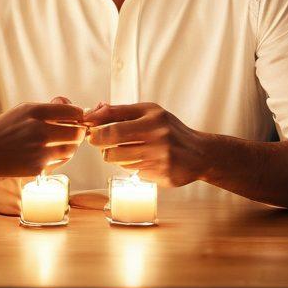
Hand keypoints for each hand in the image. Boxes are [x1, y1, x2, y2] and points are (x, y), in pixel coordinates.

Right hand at [0, 99, 85, 178]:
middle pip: (77, 133)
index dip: (78, 116)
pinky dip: (56, 159)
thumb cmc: (3, 129)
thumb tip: (73, 108)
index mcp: (36, 112)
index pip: (74, 112)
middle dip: (77, 133)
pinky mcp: (38, 167)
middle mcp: (40, 130)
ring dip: (69, 147)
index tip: (76, 120)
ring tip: (57, 144)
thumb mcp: (22, 110)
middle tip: (71, 134)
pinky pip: (59, 162)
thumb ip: (48, 108)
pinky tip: (44, 155)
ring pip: (71, 149)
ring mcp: (40, 150)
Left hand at [83, 102, 209, 187]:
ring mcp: (161, 159)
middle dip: (99, 143)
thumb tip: (91, 111)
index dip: (95, 129)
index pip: (113, 125)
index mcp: (153, 118)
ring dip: (115, 156)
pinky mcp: (162, 176)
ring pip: (120, 161)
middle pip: (112, 146)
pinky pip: (133, 172)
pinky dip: (131, 166)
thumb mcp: (148, 112)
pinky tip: (141, 160)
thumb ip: (119, 111)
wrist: (200, 153)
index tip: (87, 128)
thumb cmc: (169, 129)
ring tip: (123, 149)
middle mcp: (158, 138)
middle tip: (96, 140)